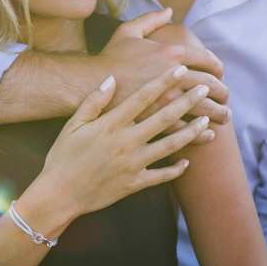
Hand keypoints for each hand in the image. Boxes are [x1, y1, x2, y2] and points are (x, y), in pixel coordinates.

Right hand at [35, 66, 215, 217]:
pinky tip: (188, 162)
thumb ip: (94, 101)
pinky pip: (162, 175)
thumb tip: (111, 79)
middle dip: (187, 102)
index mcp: (112, 124)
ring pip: (171, 145)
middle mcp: (127, 141)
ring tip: (207, 121)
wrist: (59, 195)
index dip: (164, 82)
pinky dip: (177, 169)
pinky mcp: (135, 183)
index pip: (144, 97)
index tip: (180, 70)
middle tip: (205, 90)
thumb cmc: (63, 156)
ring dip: (192, 132)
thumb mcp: (73, 123)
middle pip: (164, 117)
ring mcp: (134, 164)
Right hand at [99, 9, 230, 125]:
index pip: (206, 59)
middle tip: (226, 97)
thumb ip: (151, 19)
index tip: (219, 73)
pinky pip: (185, 131)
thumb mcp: (127, 32)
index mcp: (169, 53)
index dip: (217, 67)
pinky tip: (207, 134)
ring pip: (202, 110)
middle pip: (209, 85)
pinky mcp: (156, 120)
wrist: (86, 86)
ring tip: (224, 117)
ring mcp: (165, 102)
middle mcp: (172, 77)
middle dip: (222, 92)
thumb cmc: (108, 59)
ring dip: (217, 114)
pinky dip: (200, 134)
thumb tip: (169, 11)